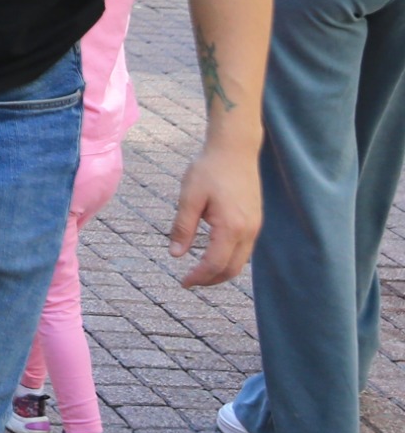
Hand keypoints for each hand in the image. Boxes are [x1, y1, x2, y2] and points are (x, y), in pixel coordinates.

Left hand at [170, 144, 261, 286]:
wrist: (235, 150)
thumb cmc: (209, 170)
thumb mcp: (189, 197)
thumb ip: (183, 227)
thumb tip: (175, 255)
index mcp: (231, 227)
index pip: (215, 264)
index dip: (198, 277)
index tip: (183, 283)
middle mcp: (248, 231)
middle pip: (232, 269)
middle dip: (211, 280)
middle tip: (190, 282)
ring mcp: (255, 226)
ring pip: (241, 262)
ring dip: (221, 271)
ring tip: (199, 273)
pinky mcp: (256, 221)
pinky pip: (245, 250)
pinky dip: (230, 259)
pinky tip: (214, 256)